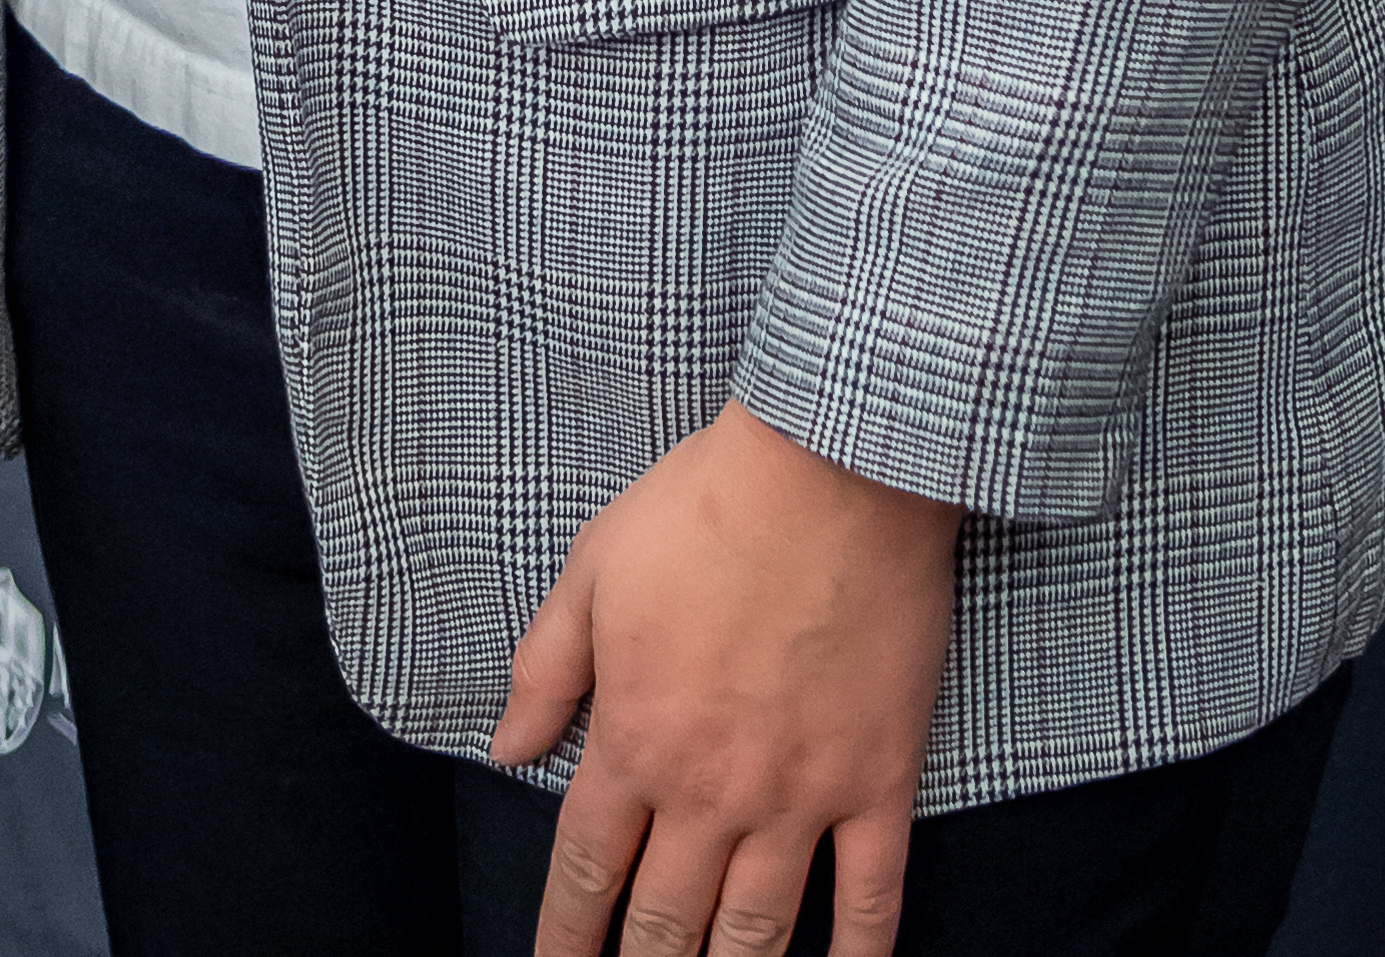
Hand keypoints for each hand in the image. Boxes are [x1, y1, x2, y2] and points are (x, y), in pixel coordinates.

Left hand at [485, 399, 957, 956]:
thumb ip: (545, 670)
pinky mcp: (877, 783)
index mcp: (636, 739)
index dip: (563, 934)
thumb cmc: (703, 508)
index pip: (585, 868)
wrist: (831, 474)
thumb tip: (507, 749)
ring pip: (758, 931)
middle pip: (665, 920)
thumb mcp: (593, 569)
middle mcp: (711, 790)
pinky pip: (870, 902)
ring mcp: (800, 795)